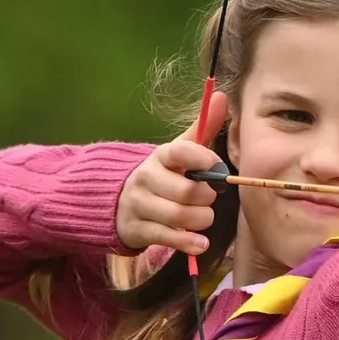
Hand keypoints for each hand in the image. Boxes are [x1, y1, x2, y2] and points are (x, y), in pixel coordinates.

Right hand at [116, 90, 229, 255]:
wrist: (115, 201)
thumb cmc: (160, 176)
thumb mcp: (178, 152)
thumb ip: (202, 128)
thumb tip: (223, 96)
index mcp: (160, 156)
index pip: (181, 152)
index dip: (203, 159)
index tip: (217, 167)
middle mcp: (146, 178)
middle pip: (187, 191)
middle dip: (206, 198)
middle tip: (209, 198)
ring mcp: (140, 205)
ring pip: (180, 216)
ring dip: (202, 220)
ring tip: (204, 218)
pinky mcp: (137, 230)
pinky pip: (168, 238)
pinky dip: (189, 243)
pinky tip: (201, 243)